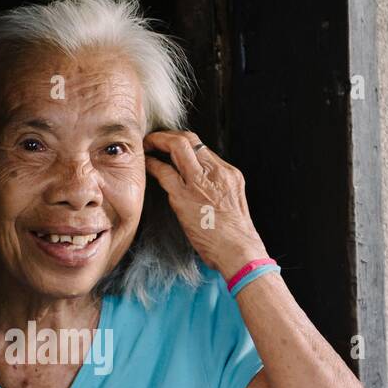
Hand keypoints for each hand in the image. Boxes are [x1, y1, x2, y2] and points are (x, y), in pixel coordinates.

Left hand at [143, 129, 266, 279]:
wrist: (240, 252)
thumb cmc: (235, 237)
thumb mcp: (231, 203)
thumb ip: (216, 189)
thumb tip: (199, 186)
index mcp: (229, 174)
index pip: (203, 148)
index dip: (183, 142)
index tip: (172, 145)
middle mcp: (216, 173)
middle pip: (190, 139)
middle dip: (168, 135)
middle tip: (154, 139)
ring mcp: (200, 183)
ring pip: (178, 146)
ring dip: (158, 142)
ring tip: (146, 146)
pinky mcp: (185, 197)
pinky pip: (164, 172)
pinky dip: (153, 164)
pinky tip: (146, 165)